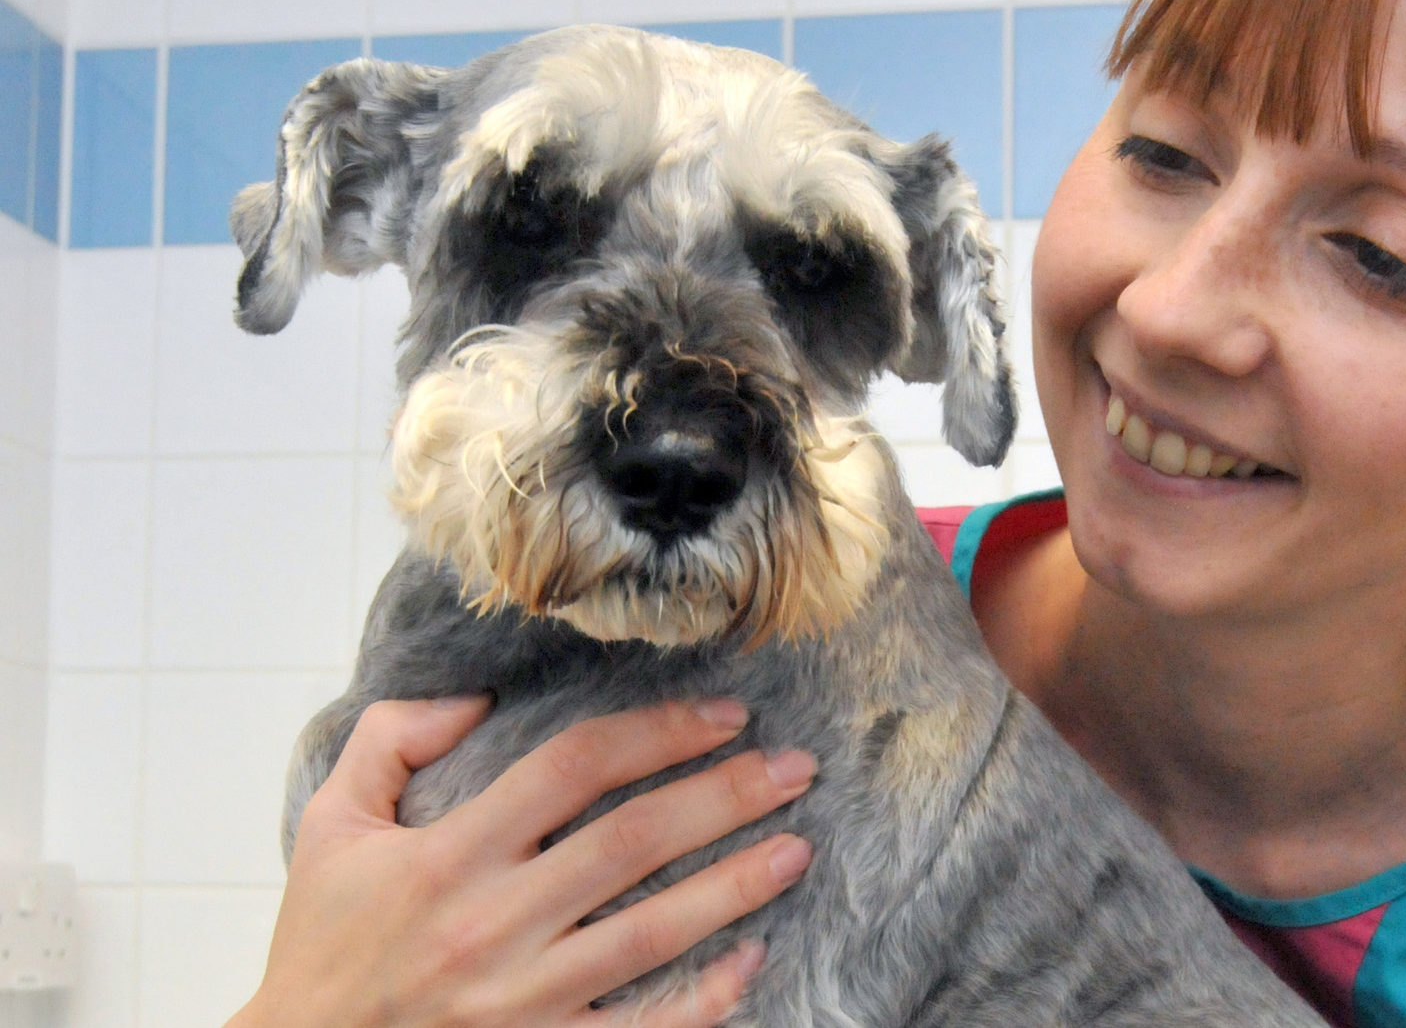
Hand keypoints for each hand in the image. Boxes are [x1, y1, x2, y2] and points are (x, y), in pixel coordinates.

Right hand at [227, 694, 816, 1026]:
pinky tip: (752, 958)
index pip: (575, 767)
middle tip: (797, 767)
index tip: (725, 714)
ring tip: (798, 846)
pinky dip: (703, 999)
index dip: (658, 731)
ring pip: (653, 931)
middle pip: (634, 842)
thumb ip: (391, 739)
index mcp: (450, 853)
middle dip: (726, 796)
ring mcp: (523, 999)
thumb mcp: (328, 826)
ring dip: (736, 885)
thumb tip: (474, 696)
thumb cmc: (320, 945)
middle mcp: (494, 922)